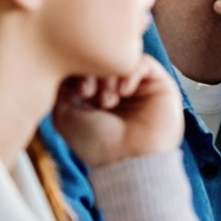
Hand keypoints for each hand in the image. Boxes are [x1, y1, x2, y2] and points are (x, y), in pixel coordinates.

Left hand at [52, 55, 181, 166]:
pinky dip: (130, 72)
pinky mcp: (160, 84)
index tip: (79, 91)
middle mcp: (118, 91)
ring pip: (122, 60)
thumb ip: (61, 87)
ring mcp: (139, 87)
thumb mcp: (64, 116)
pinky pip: (144, 62)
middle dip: (94, 72)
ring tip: (109, 99)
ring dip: (111, 75)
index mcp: (96, 98)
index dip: (78, 71)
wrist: (129, 160)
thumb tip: (69, 68)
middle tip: (91, 93)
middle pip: (103, 61)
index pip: (85, 67)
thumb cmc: (97, 144)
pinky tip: (125, 92)